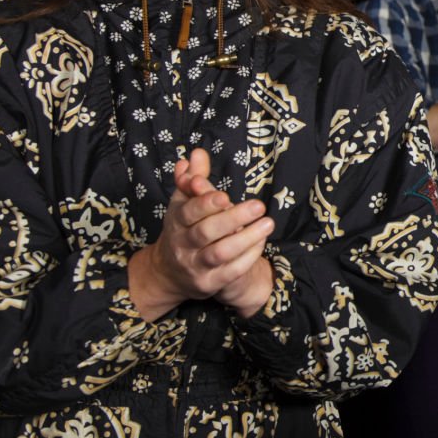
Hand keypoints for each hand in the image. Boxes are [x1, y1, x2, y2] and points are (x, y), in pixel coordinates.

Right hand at [130, 149, 273, 319]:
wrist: (168, 272)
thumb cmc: (183, 229)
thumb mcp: (183, 202)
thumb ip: (192, 178)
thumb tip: (196, 154)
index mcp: (177, 221)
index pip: (189, 212)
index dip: (205, 204)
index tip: (225, 196)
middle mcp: (184, 244)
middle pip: (206, 232)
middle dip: (232, 219)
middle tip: (259, 206)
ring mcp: (196, 265)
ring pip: (220, 253)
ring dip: (246, 239)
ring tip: (268, 223)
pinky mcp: (209, 283)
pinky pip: (230, 272)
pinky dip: (247, 257)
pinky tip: (261, 242)